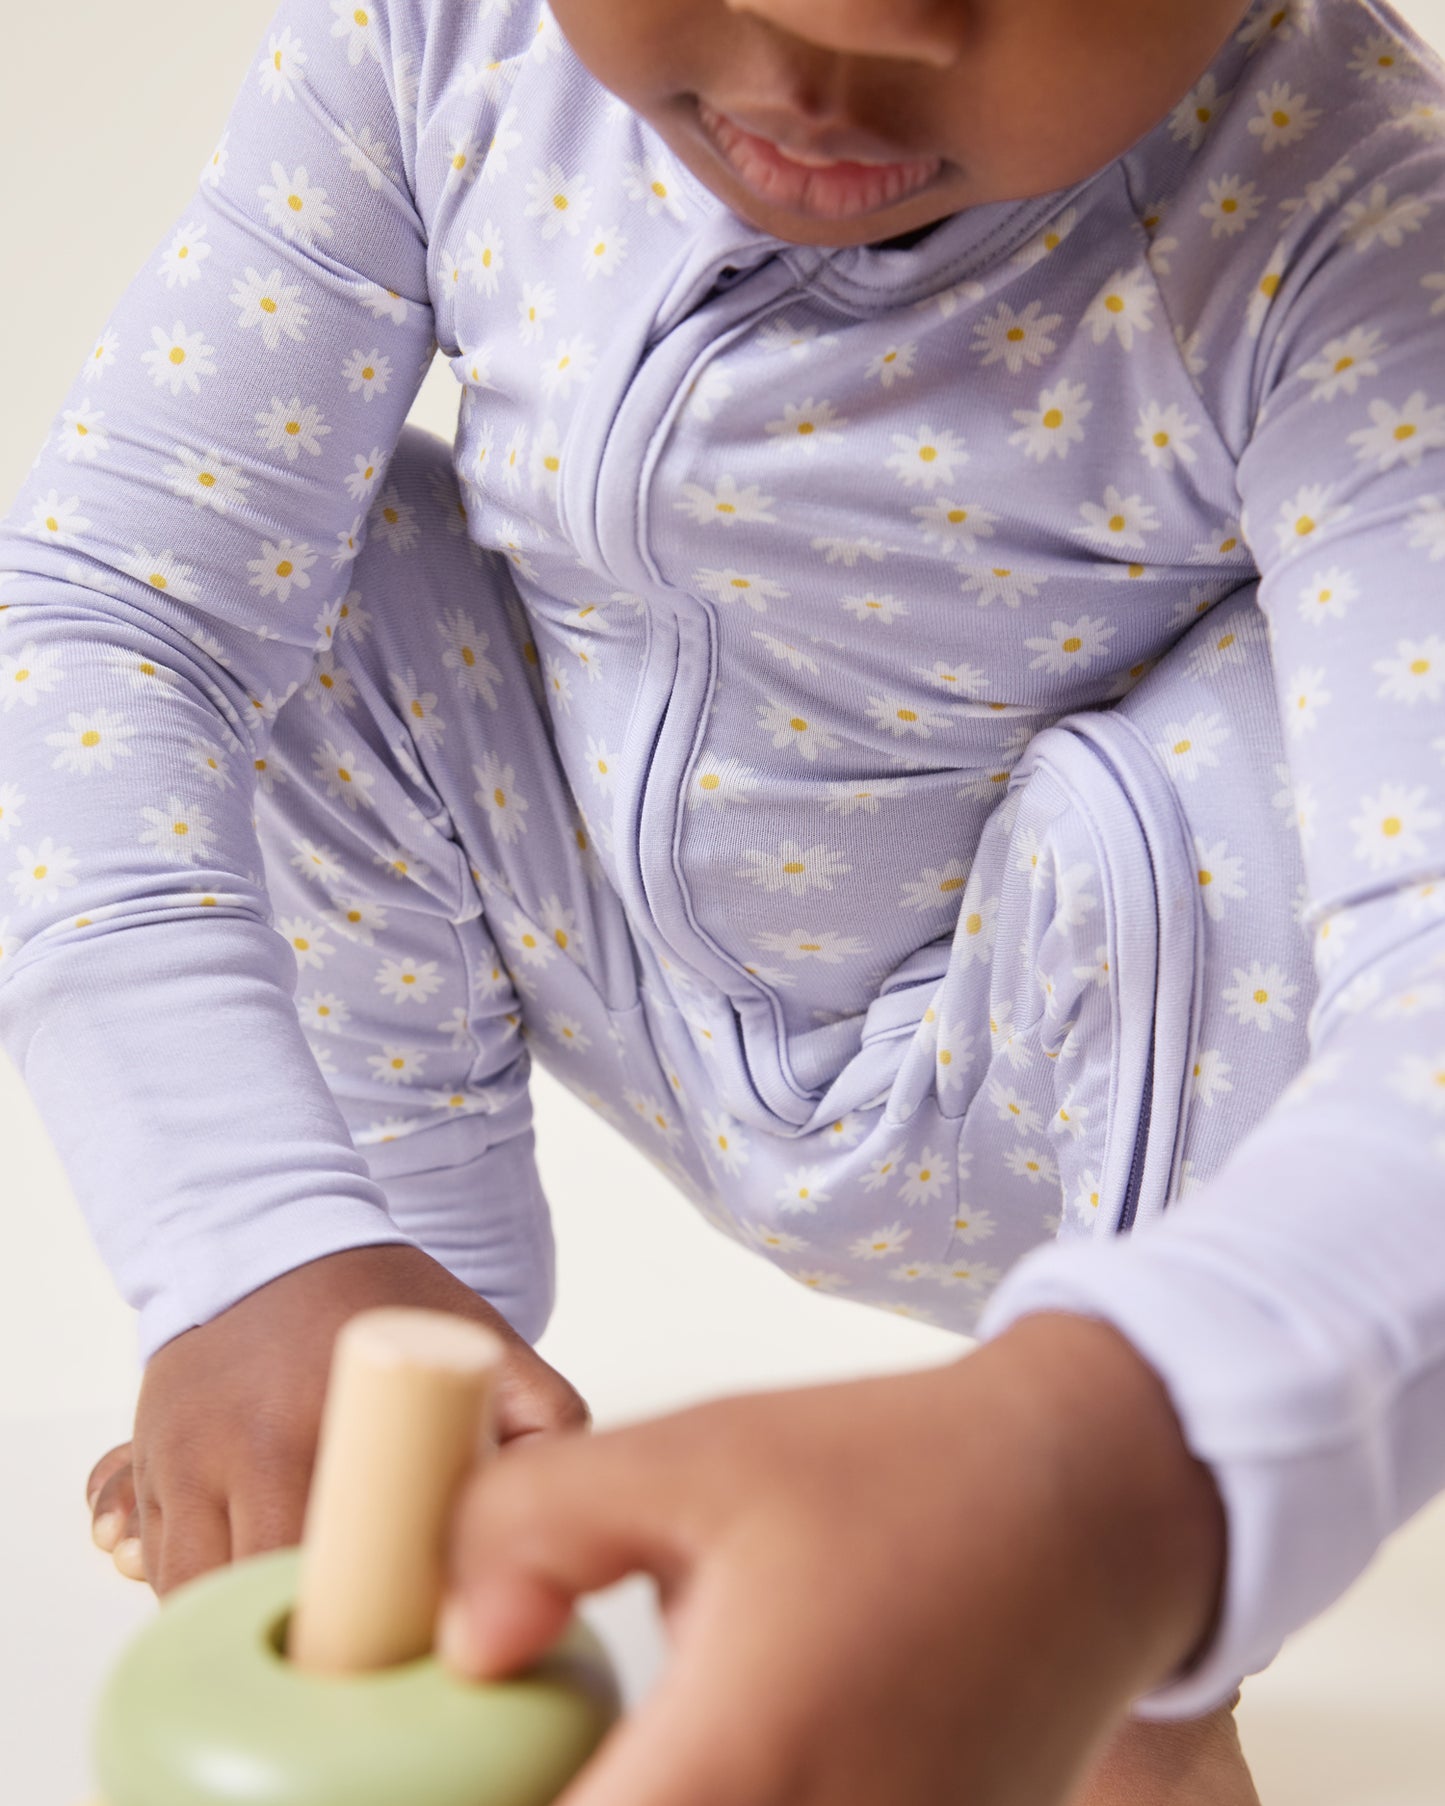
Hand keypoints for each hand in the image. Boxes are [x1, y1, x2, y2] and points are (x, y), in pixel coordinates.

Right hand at [87, 1244, 588, 1594]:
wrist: (265, 1237)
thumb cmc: (376, 1297)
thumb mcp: (479, 1343)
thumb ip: (539, 1425)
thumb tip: (546, 1517)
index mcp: (302, 1432)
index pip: (310, 1583)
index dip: (356, 1628)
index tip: (396, 1629)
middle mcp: (221, 1455)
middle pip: (238, 1605)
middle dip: (299, 1632)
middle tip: (360, 1627)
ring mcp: (171, 1464)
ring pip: (188, 1600)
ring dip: (240, 1619)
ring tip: (309, 1602)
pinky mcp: (141, 1468)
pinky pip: (158, 1566)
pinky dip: (200, 1587)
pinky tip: (251, 1569)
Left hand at [439, 1314, 1225, 1805]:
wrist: (1095, 1498)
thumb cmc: (903, 1473)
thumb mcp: (693, 1457)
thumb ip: (532, 1530)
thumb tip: (458, 1639)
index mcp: (733, 1772)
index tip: (428, 1772)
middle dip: (557, 1803)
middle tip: (503, 1752)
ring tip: (594, 1748)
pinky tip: (701, 1755)